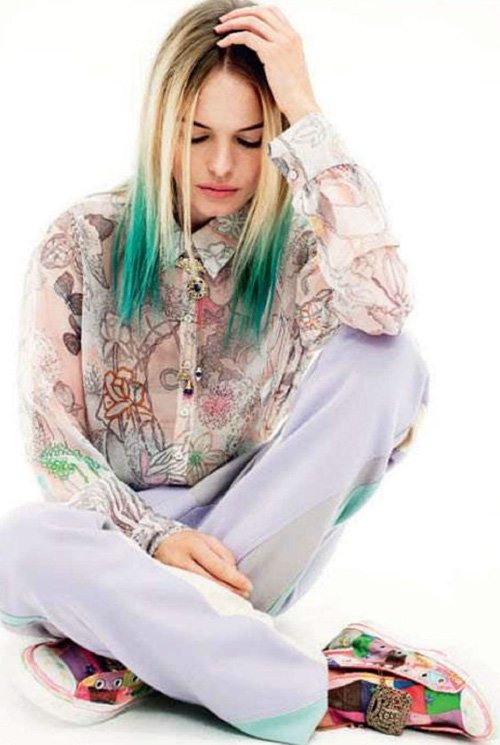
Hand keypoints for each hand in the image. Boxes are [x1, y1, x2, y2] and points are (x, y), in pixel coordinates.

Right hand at [153, 529, 253, 598]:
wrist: (156, 540)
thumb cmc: (187, 541)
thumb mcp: (206, 540)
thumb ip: (222, 555)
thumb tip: (234, 574)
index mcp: (194, 545)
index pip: (217, 566)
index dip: (234, 578)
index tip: (248, 587)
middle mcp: (181, 560)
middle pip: (208, 580)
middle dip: (228, 590)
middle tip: (243, 597)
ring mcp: (172, 574)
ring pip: (198, 590)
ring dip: (217, 597)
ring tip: (231, 602)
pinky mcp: (167, 584)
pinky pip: (189, 594)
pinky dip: (203, 599)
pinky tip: (213, 603)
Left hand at [214, 4, 321, 123]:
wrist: (301, 105)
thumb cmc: (293, 94)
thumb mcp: (288, 68)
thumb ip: (278, 55)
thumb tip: (262, 53)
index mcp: (294, 37)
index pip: (271, 11)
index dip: (252, 11)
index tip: (238, 19)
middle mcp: (289, 35)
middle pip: (260, 12)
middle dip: (238, 13)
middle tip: (223, 21)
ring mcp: (282, 43)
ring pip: (251, 21)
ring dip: (232, 23)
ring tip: (218, 31)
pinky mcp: (272, 54)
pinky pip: (246, 37)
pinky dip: (232, 37)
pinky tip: (222, 44)